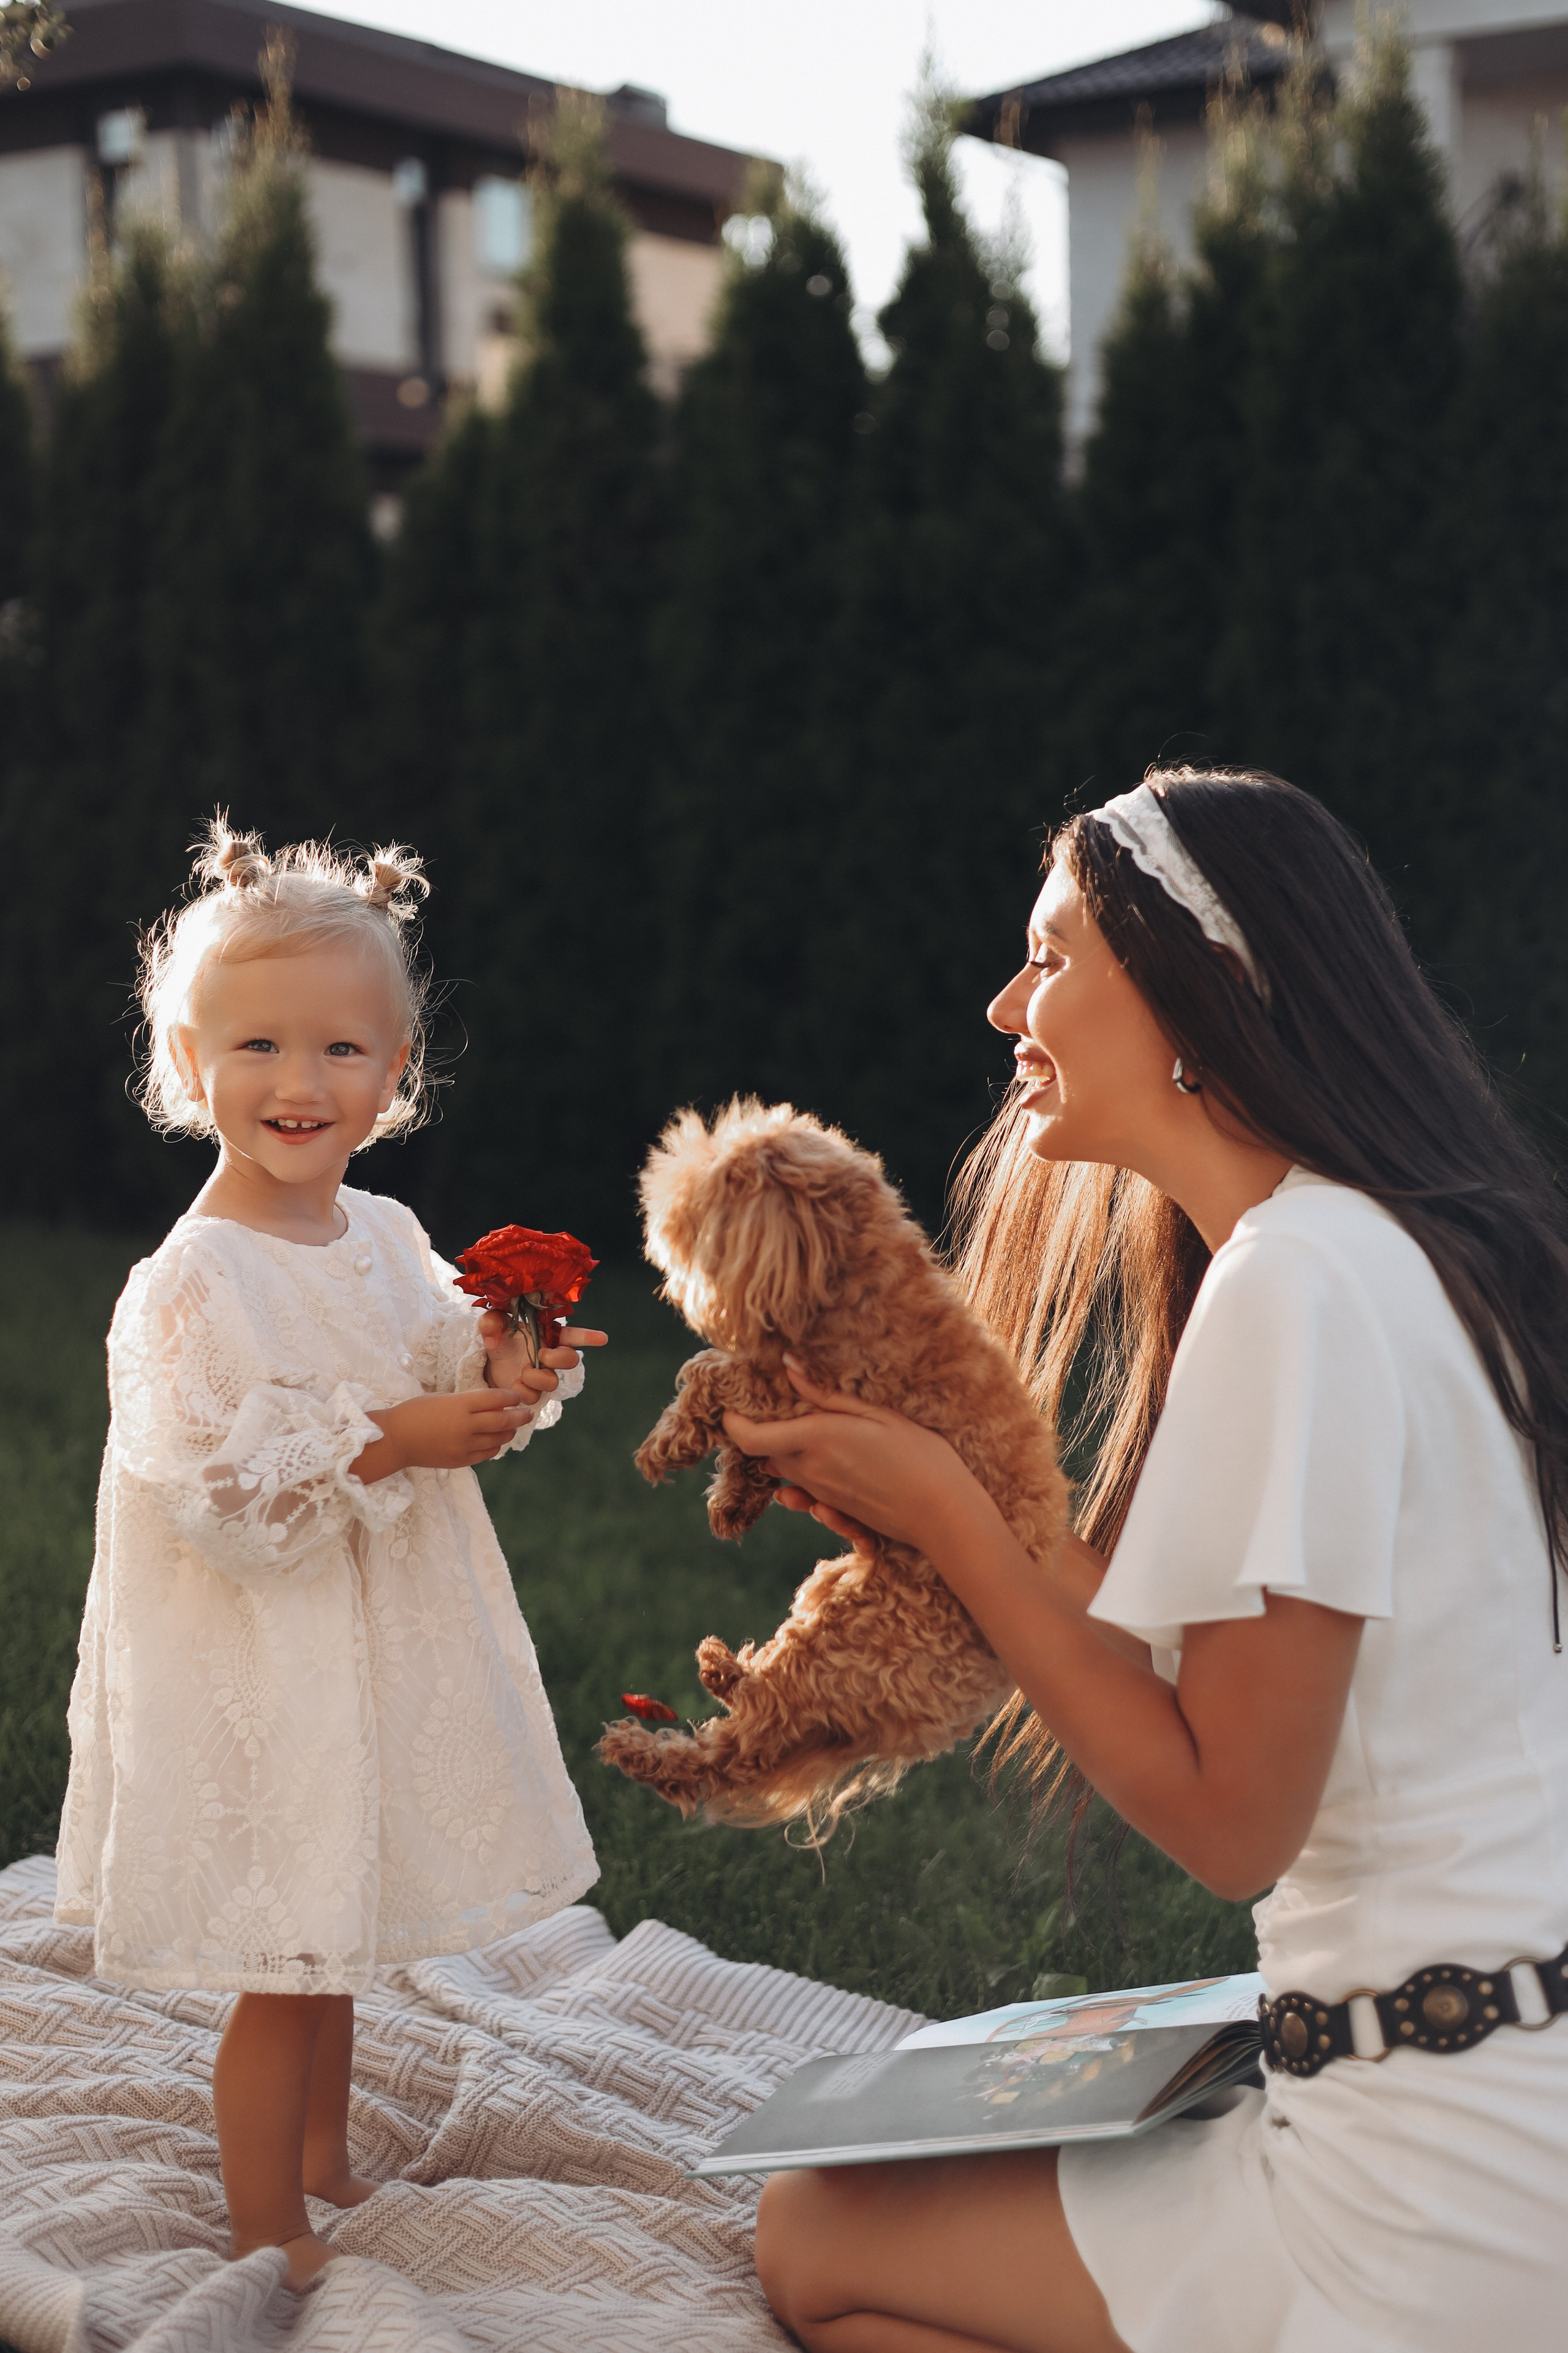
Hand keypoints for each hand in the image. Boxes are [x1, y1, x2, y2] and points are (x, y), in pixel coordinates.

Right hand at [351, 1388, 533, 1482]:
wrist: (396, 1439)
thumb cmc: (416, 1412)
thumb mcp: (443, 1399)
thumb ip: (468, 1402)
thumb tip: (495, 1404)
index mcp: (460, 1405)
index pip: (495, 1398)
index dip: (511, 1397)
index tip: (517, 1396)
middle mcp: (465, 1426)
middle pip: (503, 1420)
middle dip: (520, 1416)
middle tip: (529, 1413)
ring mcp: (464, 1445)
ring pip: (498, 1439)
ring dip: (509, 1432)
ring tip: (512, 1427)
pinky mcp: (460, 1460)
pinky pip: (486, 1453)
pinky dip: (495, 1446)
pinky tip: (495, 1440)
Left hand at [478, 1311, 608, 1401]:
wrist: (486, 1362)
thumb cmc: (498, 1338)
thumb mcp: (492, 1323)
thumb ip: (492, 1323)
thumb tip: (493, 1340)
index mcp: (546, 1335)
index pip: (572, 1336)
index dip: (588, 1337)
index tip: (603, 1338)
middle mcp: (549, 1356)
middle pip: (571, 1360)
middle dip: (559, 1358)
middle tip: (542, 1355)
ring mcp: (541, 1375)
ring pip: (553, 1383)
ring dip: (537, 1378)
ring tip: (522, 1372)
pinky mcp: (530, 1392)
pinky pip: (534, 1397)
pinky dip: (523, 1391)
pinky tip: (513, 1384)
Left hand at [722, 1360, 981, 1553]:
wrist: (944, 1516)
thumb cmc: (919, 1457)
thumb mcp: (876, 1415)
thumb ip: (827, 1395)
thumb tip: (788, 1367)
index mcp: (815, 1441)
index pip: (749, 1437)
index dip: (732, 1421)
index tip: (732, 1403)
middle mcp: (810, 1471)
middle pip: (764, 1452)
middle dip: (762, 1430)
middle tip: (778, 1404)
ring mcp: (821, 1495)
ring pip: (783, 1471)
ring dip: (783, 1452)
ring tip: (807, 1428)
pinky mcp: (836, 1510)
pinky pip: (804, 1493)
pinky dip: (801, 1480)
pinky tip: (823, 1464)